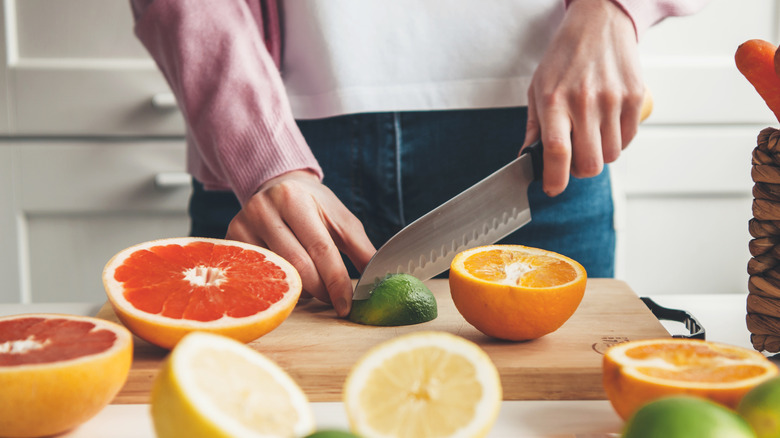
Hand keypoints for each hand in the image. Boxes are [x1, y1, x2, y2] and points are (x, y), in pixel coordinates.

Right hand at [226, 170, 375, 316]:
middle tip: (334, 302)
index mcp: (294, 198)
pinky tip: (291, 286)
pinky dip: (279, 286)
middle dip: (321, 290)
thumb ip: (360, 248)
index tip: (347, 305)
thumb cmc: (313, 205)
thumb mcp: (340, 218)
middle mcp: (263, 209)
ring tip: (315, 288)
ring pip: (276, 274)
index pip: (320, 249)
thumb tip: (377, 281)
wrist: (277, 185)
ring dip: (302, 290)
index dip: (336, 281)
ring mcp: (241, 225)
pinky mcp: (230, 241)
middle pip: (296, 265)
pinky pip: (257, 276)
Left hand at [522, 0, 644, 195]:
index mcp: (554, 101)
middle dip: (579, 171)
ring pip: (610, 156)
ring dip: (599, 154)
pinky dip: (617, 140)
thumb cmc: (564, 57)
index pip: (557, 151)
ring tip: (590, 133)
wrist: (598, 24)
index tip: (551, 188)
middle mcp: (584, 102)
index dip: (555, 178)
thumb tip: (527, 158)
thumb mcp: (538, 88)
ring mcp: (613, 100)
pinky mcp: (635, 97)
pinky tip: (606, 123)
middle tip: (573, 160)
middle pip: (589, 164)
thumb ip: (533, 127)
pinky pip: (628, 139)